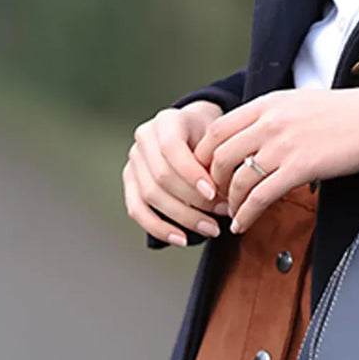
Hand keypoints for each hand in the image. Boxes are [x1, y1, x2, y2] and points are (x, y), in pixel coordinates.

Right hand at [122, 99, 225, 245]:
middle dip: (192, 201)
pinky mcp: (129, 182)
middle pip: (161, 176)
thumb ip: (218, 157)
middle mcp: (144, 138)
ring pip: (150, 196)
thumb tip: (228, 193)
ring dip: (182, 218)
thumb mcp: (218, 135)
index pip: (171, 148)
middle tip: (221, 214)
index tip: (213, 193)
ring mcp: (133, 160)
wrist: (195, 129)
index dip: (191, 173)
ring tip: (211, 228)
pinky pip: (137, 210)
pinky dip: (159, 228)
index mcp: (167, 120)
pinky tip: (182, 238)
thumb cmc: (211, 134)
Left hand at [194, 80, 358, 234]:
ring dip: (229, 203)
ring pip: (235, 179)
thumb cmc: (349, 111)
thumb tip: (255, 136)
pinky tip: (244, 225)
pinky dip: (246, 215)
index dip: (203, 156)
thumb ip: (274, 116)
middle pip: (218, 156)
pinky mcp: (299, 167)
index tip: (206, 174)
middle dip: (210, 183)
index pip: (217, 129)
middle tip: (215, 199)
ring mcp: (283, 144)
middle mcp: (269, 121)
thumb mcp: (302, 102)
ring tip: (231, 215)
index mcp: (268, 103)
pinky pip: (259, 197)